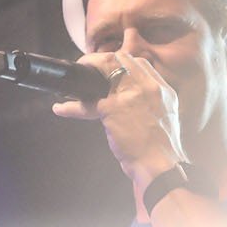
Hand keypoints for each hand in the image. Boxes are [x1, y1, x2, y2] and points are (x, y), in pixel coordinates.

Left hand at [54, 52, 183, 183]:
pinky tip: (60, 108)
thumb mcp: (166, 116)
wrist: (160, 166)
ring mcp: (130, 95)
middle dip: (99, 61)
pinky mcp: (113, 109)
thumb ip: (152, 102)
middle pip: (120, 59)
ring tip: (71, 83)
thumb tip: (132, 99)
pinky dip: (71, 106)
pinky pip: (87, 102)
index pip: (139, 63)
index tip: (107, 70)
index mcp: (162, 89)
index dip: (120, 63)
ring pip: (103, 69)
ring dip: (85, 71)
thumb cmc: (161, 148)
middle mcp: (148, 86)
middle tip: (86, 69)